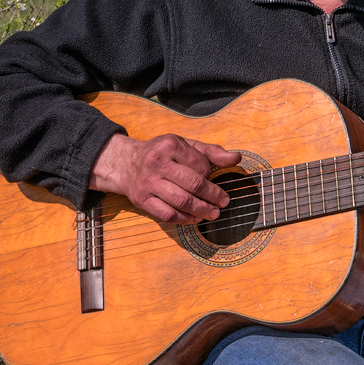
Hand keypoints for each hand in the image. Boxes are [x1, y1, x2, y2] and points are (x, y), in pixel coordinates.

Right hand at [90, 133, 240, 223]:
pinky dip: (184, 219)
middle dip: (213, 196)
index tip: (212, 178)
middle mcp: (157, 163)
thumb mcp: (185, 145)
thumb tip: (236, 158)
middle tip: (223, 202)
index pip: (200, 164)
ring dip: (201, 210)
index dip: (211, 174)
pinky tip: (194, 218)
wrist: (126, 163)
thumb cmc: (161, 153)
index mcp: (170, 145)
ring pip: (181, 201)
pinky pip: (167, 215)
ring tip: (213, 213)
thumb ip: (211, 152)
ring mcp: (148, 183)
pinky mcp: (142, 200)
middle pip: (193, 184)